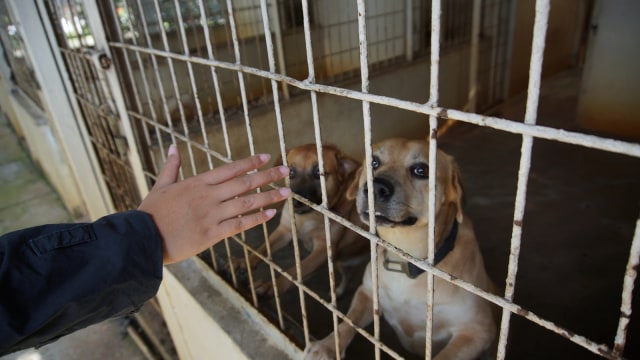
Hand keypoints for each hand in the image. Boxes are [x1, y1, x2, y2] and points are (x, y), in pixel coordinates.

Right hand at [139, 144, 290, 263]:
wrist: (142, 239)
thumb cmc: (150, 213)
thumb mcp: (160, 186)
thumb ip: (171, 167)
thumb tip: (173, 147)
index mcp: (197, 183)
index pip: (229, 169)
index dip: (249, 162)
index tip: (267, 156)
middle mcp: (208, 196)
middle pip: (244, 183)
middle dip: (268, 175)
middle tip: (287, 171)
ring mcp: (211, 215)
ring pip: (246, 203)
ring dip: (268, 196)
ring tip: (286, 192)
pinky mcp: (211, 234)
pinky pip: (239, 224)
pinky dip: (256, 219)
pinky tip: (271, 214)